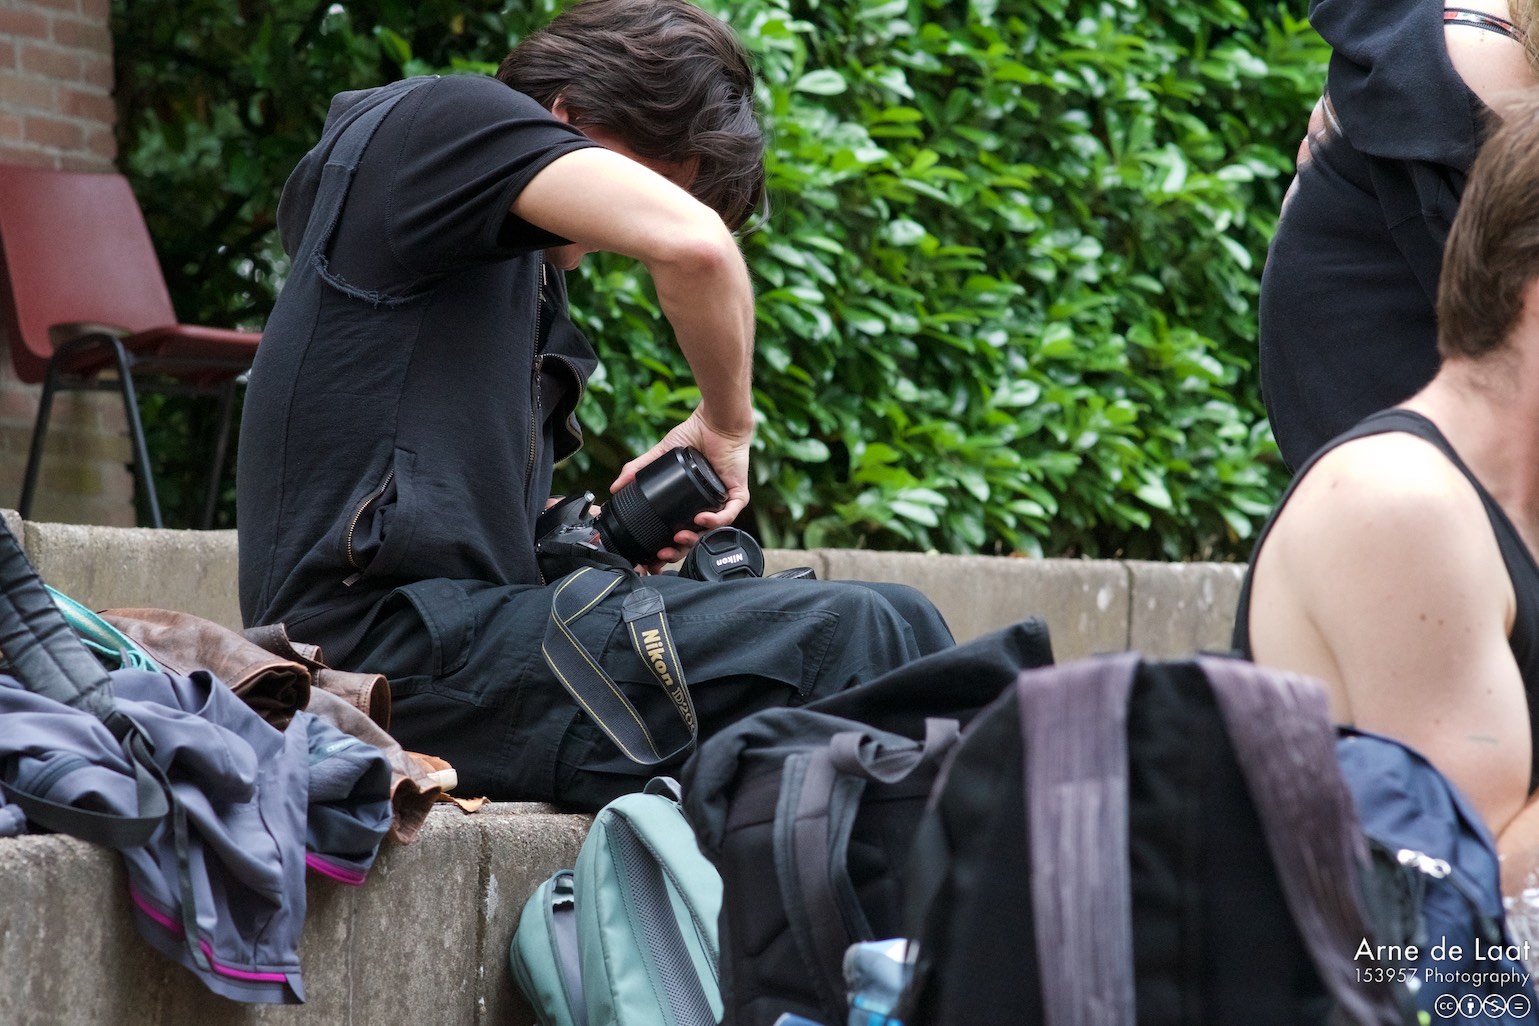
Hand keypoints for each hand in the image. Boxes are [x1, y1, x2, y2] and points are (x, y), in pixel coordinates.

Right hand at [612, 408, 753, 566]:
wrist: (715, 421)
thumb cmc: (695, 435)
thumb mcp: (662, 455)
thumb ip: (639, 469)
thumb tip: (615, 486)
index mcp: (691, 503)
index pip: (679, 532)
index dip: (667, 546)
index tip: (652, 555)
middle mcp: (708, 506)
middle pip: (694, 539)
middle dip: (678, 551)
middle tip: (663, 553)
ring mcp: (724, 502)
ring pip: (712, 532)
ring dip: (695, 539)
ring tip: (679, 537)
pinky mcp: (738, 495)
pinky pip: (729, 514)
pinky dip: (715, 520)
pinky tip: (700, 519)